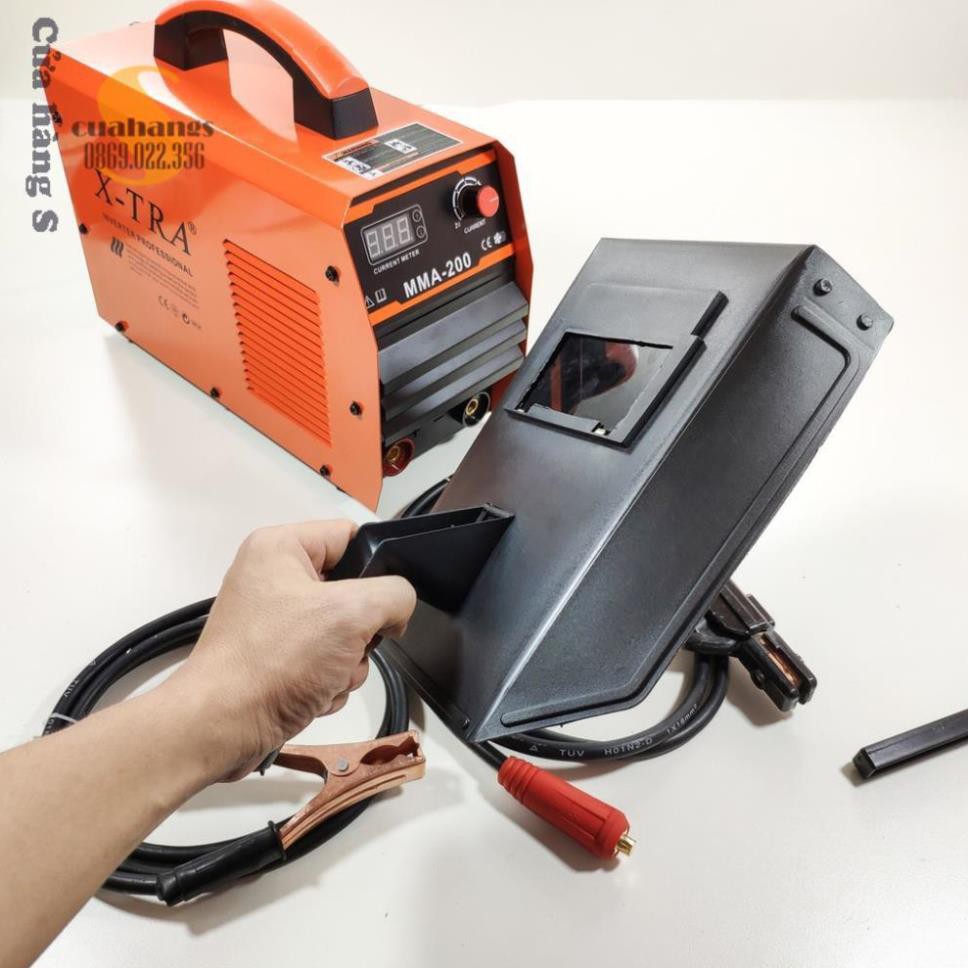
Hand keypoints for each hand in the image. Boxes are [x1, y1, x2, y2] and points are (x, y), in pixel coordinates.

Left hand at [165, 521, 416, 780]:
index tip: (381, 602)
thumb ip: (393, 595)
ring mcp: (272, 621)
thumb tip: (397, 609)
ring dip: (348, 663)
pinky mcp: (274, 658)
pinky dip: (329, 681)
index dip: (376, 567)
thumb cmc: (274, 661)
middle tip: (347, 646)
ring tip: (326, 677)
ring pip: (343, 633)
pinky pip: (324, 661)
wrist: (220, 727)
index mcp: (280, 548)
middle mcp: (272, 578)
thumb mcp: (351, 614)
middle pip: (352, 592)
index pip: (351, 537)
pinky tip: (314, 694)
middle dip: (361, 631)